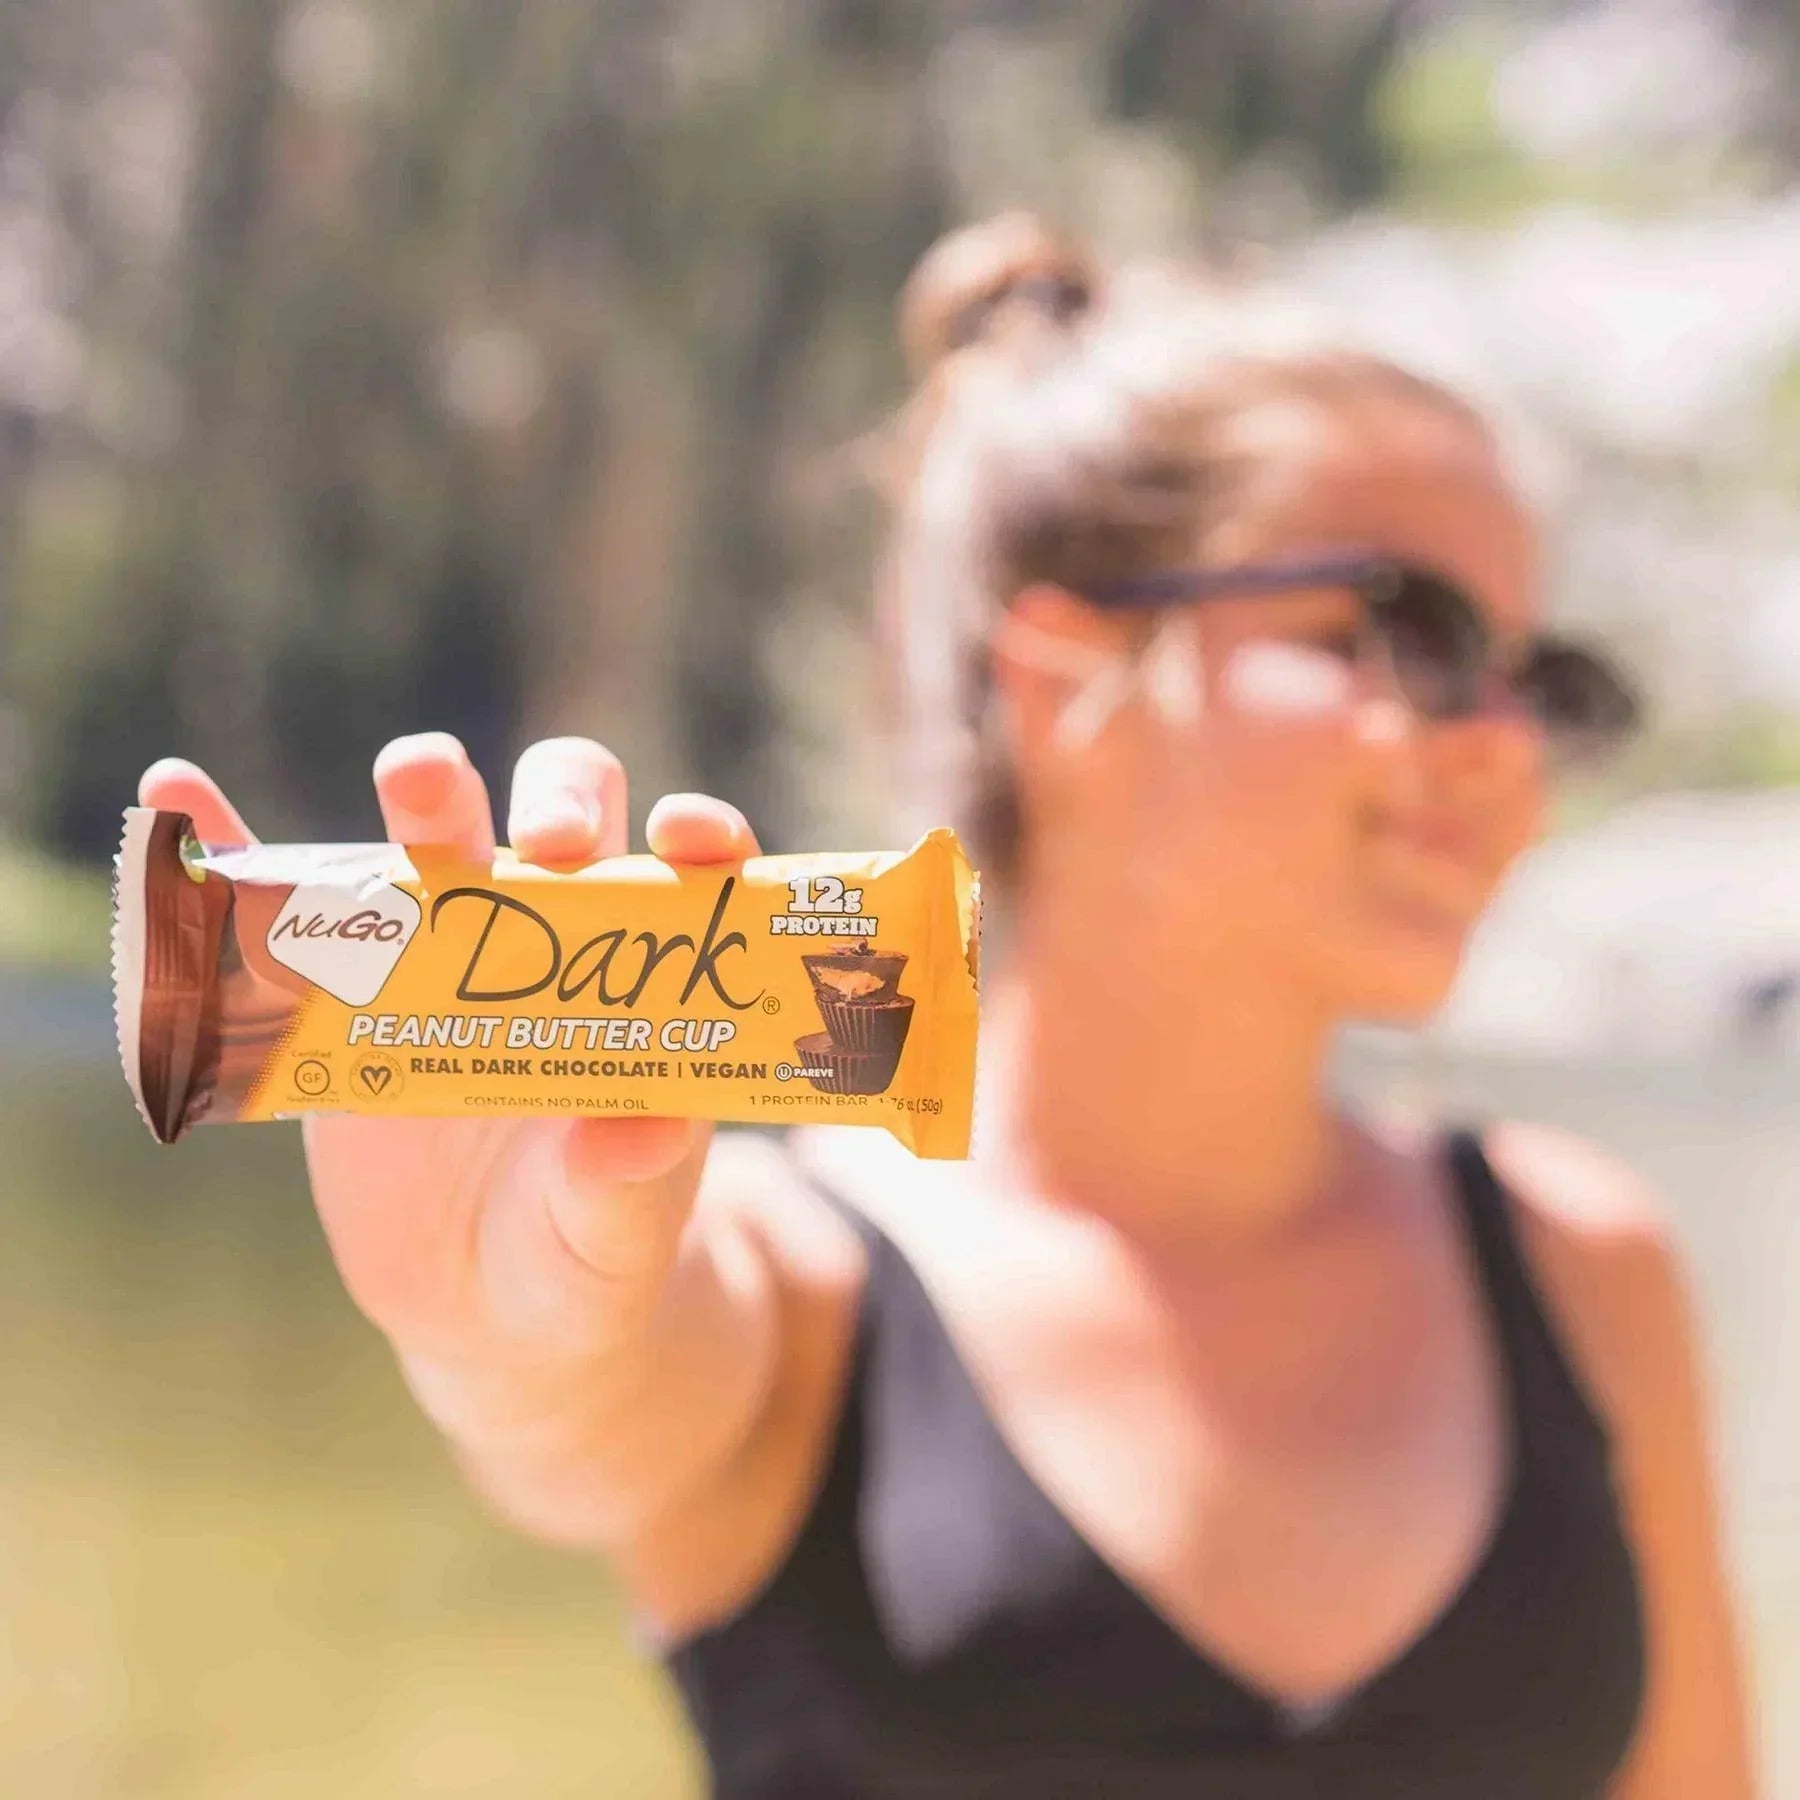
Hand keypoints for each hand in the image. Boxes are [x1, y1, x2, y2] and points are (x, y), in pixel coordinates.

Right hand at [137, 734, 760, 1409]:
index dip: (700, 833)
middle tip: (542, 844)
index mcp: (646, 982)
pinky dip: (229, 849)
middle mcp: (553, 940)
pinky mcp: (341, 993)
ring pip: (434, 839)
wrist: (486, 1305)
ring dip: (425, 792)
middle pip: (562, 822)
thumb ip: (629, 1187)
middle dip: (555, 801)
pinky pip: (281, 906)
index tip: (684, 833)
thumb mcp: (616, 1236)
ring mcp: (442, 953)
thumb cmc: (584, 1256)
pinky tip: (176, 796)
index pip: (691, 870)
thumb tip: (641, 1134)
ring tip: (416, 774)